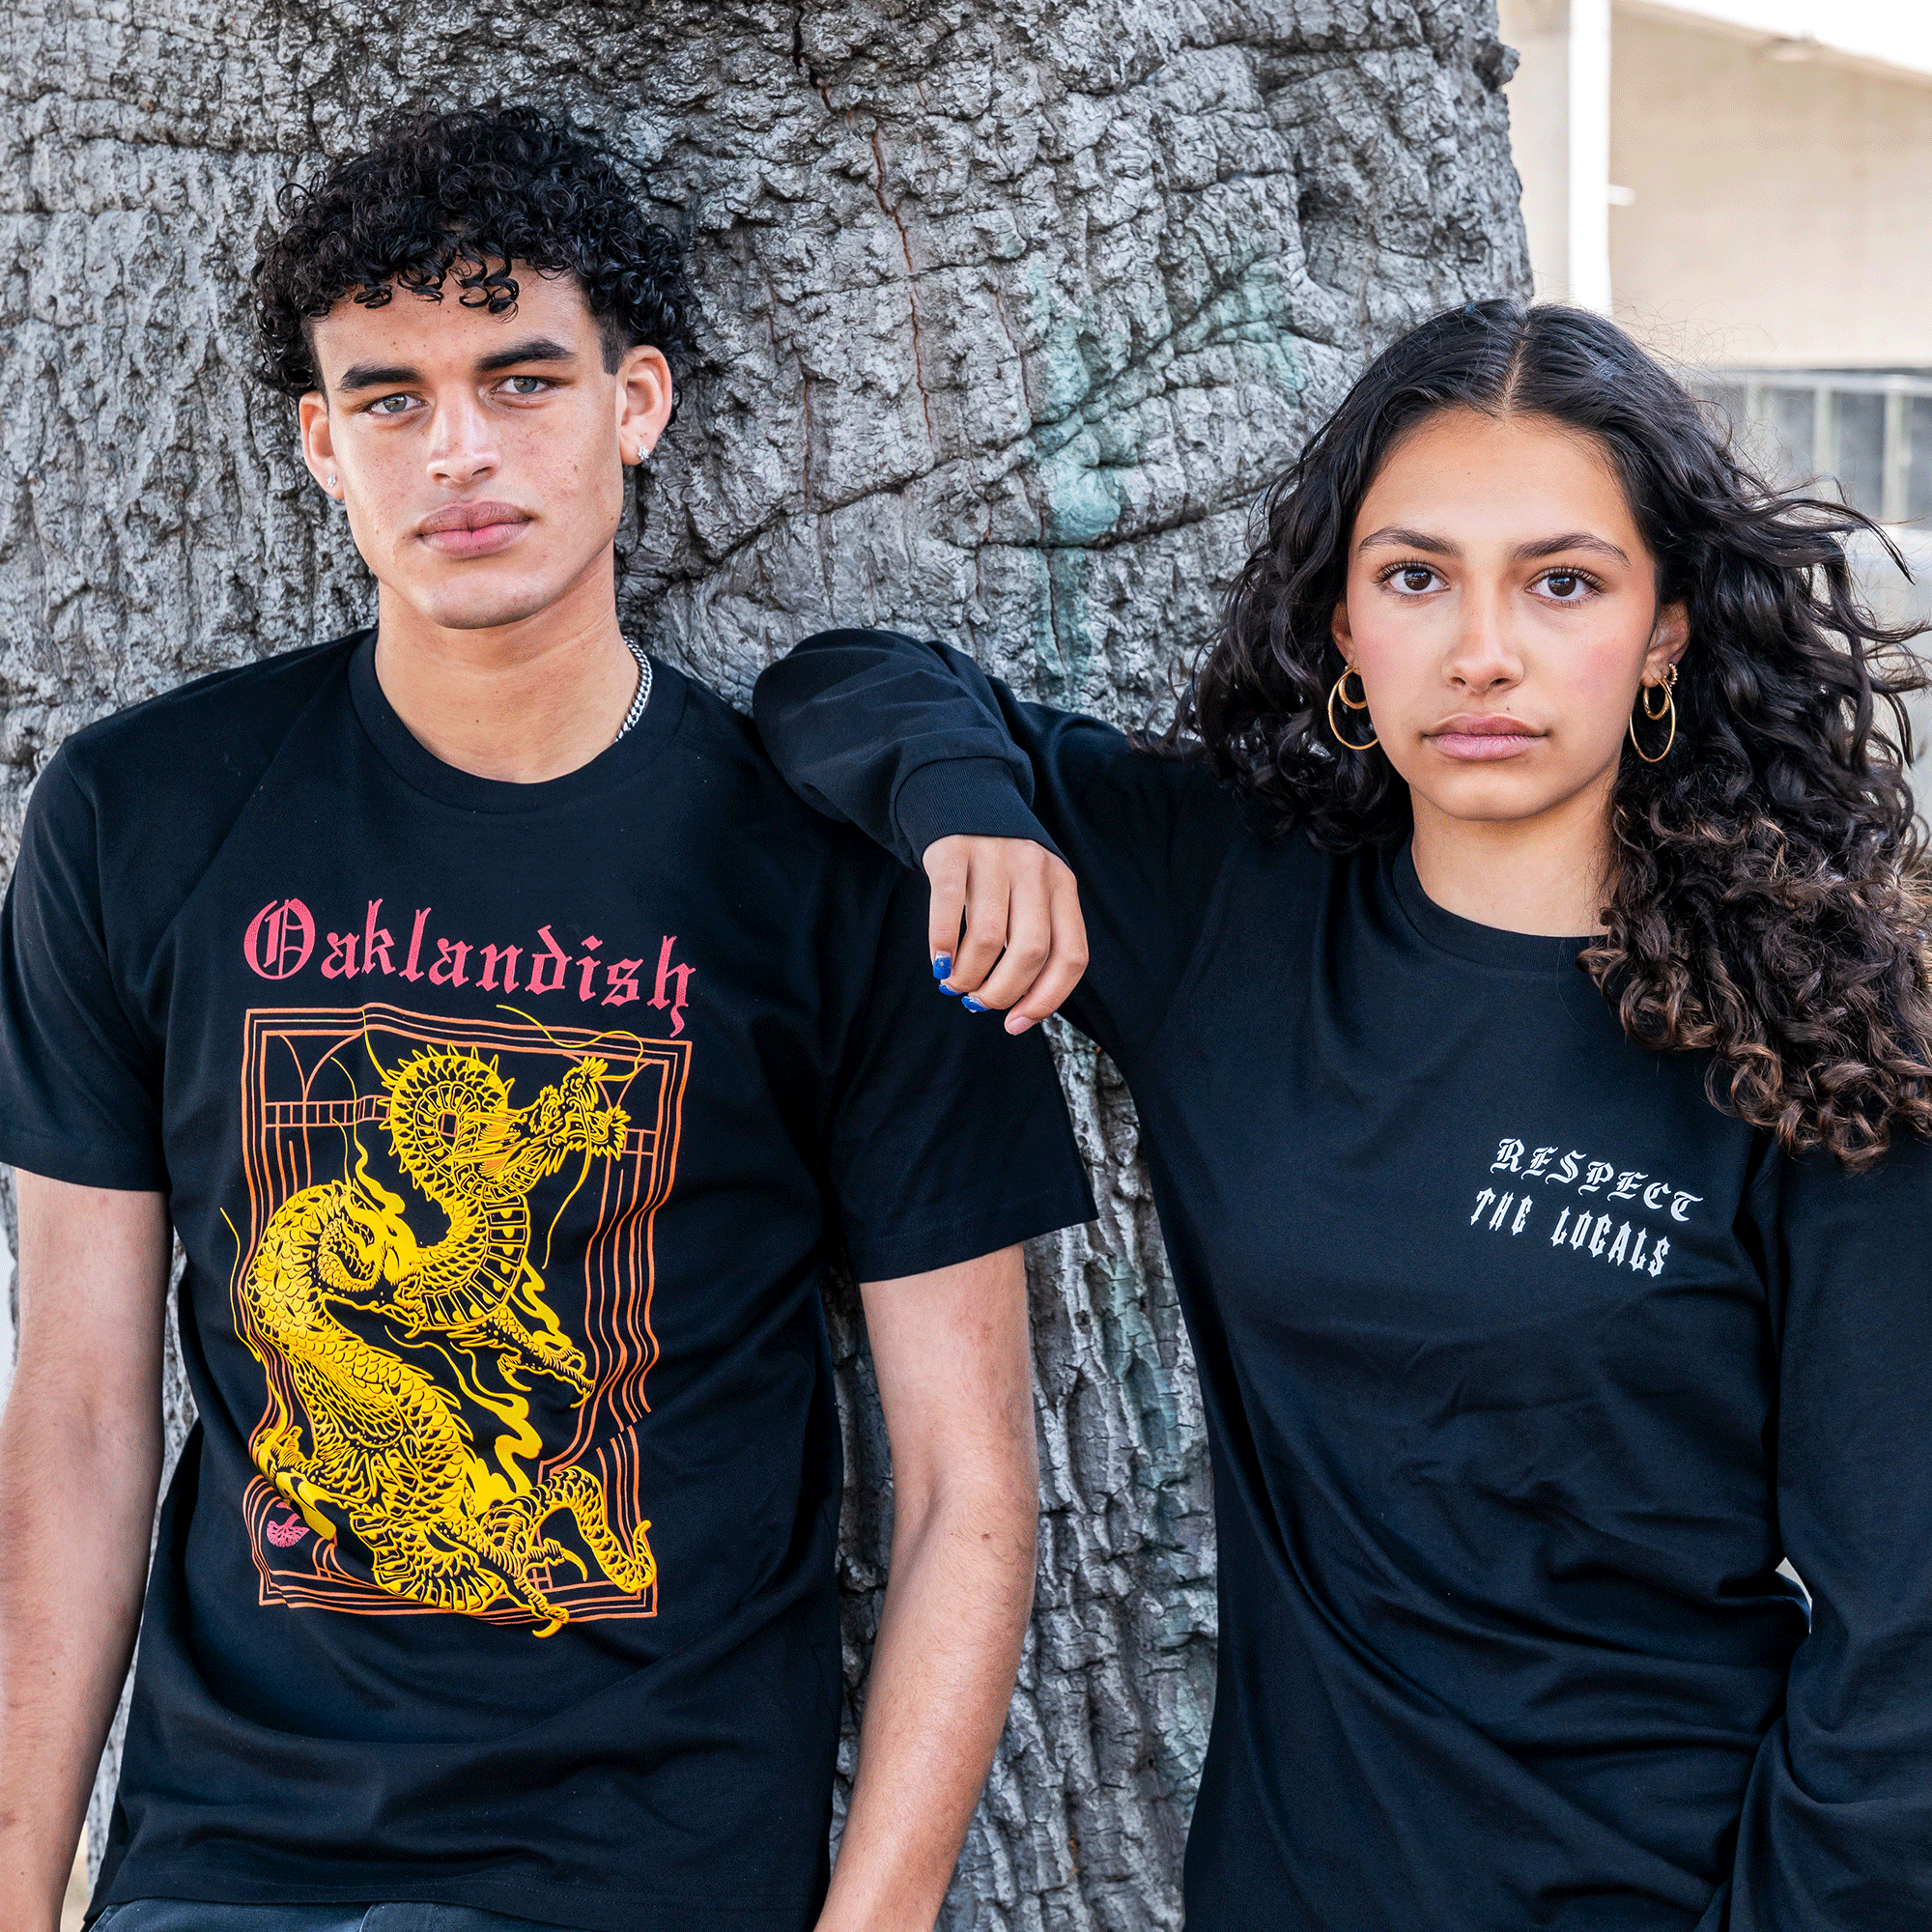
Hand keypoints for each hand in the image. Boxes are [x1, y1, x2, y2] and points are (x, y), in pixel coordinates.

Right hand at [922, 835, 1087, 1033]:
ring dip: (968, 975)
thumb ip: (1036, 939)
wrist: (964, 795)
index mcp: (1062, 886)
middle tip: (978, 1002)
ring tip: (953, 984)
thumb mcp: (1035, 891)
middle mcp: (1035, 870)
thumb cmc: (1001, 865)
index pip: (1071, 956)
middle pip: (1030, 951)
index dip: (1046, 999)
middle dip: (1002, 991)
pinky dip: (942, 944)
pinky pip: (947, 907)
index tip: (1016, 1023)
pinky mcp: (953, 851)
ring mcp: (995, 857)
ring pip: (988, 936)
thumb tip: (1017, 1009)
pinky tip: (938, 963)